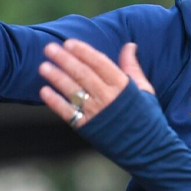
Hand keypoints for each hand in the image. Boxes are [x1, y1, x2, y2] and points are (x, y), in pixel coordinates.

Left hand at [39, 40, 153, 128]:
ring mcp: (96, 112)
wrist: (146, 147)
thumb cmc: (146, 115)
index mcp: (122, 85)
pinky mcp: (88, 127)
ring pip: (72, 90)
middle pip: (82, 74)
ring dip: (56, 77)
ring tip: (43, 67)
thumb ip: (132, 67)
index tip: (69, 43)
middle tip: (49, 48)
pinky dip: (55, 101)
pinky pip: (68, 112)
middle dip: (64, 60)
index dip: (83, 52)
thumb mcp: (144, 88)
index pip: (99, 63)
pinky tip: (44, 91)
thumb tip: (129, 45)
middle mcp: (107, 97)